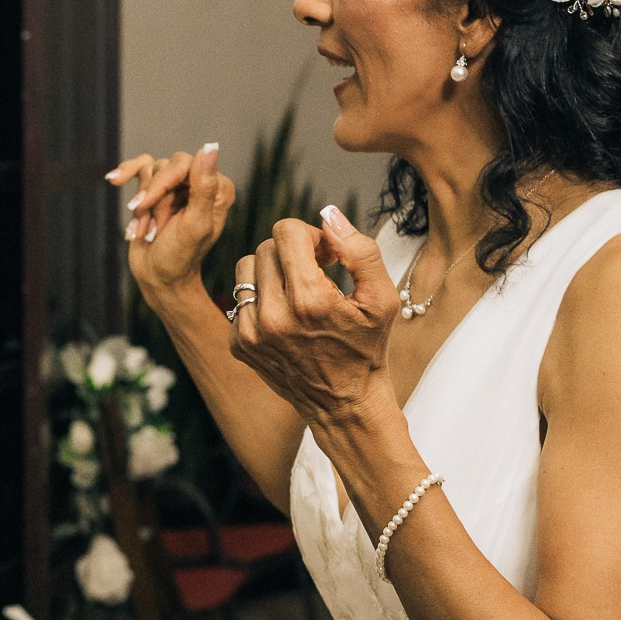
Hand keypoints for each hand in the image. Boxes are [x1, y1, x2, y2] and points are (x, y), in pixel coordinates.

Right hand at [110, 144, 231, 317]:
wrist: (158, 277)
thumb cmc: (179, 257)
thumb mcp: (194, 225)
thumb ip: (204, 187)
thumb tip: (210, 146)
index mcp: (217, 188)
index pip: (184, 164)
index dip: (161, 185)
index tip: (144, 207)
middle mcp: (200, 182)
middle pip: (165, 167)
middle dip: (152, 200)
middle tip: (151, 229)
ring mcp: (178, 184)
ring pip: (150, 171)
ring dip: (142, 205)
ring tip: (145, 230)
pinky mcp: (157, 188)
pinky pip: (139, 167)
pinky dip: (126, 176)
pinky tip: (114, 180)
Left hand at [229, 207, 400, 425]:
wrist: (342, 404)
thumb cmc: (366, 348)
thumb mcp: (382, 298)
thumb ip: (360, 251)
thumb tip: (328, 215)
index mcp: (309, 300)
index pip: (285, 231)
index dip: (310, 236)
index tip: (326, 256)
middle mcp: (273, 316)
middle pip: (265, 246)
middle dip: (292, 252)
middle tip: (316, 273)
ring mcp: (250, 332)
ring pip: (245, 267)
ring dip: (271, 271)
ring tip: (297, 292)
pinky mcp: (237, 344)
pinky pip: (239, 298)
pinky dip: (260, 299)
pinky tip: (285, 317)